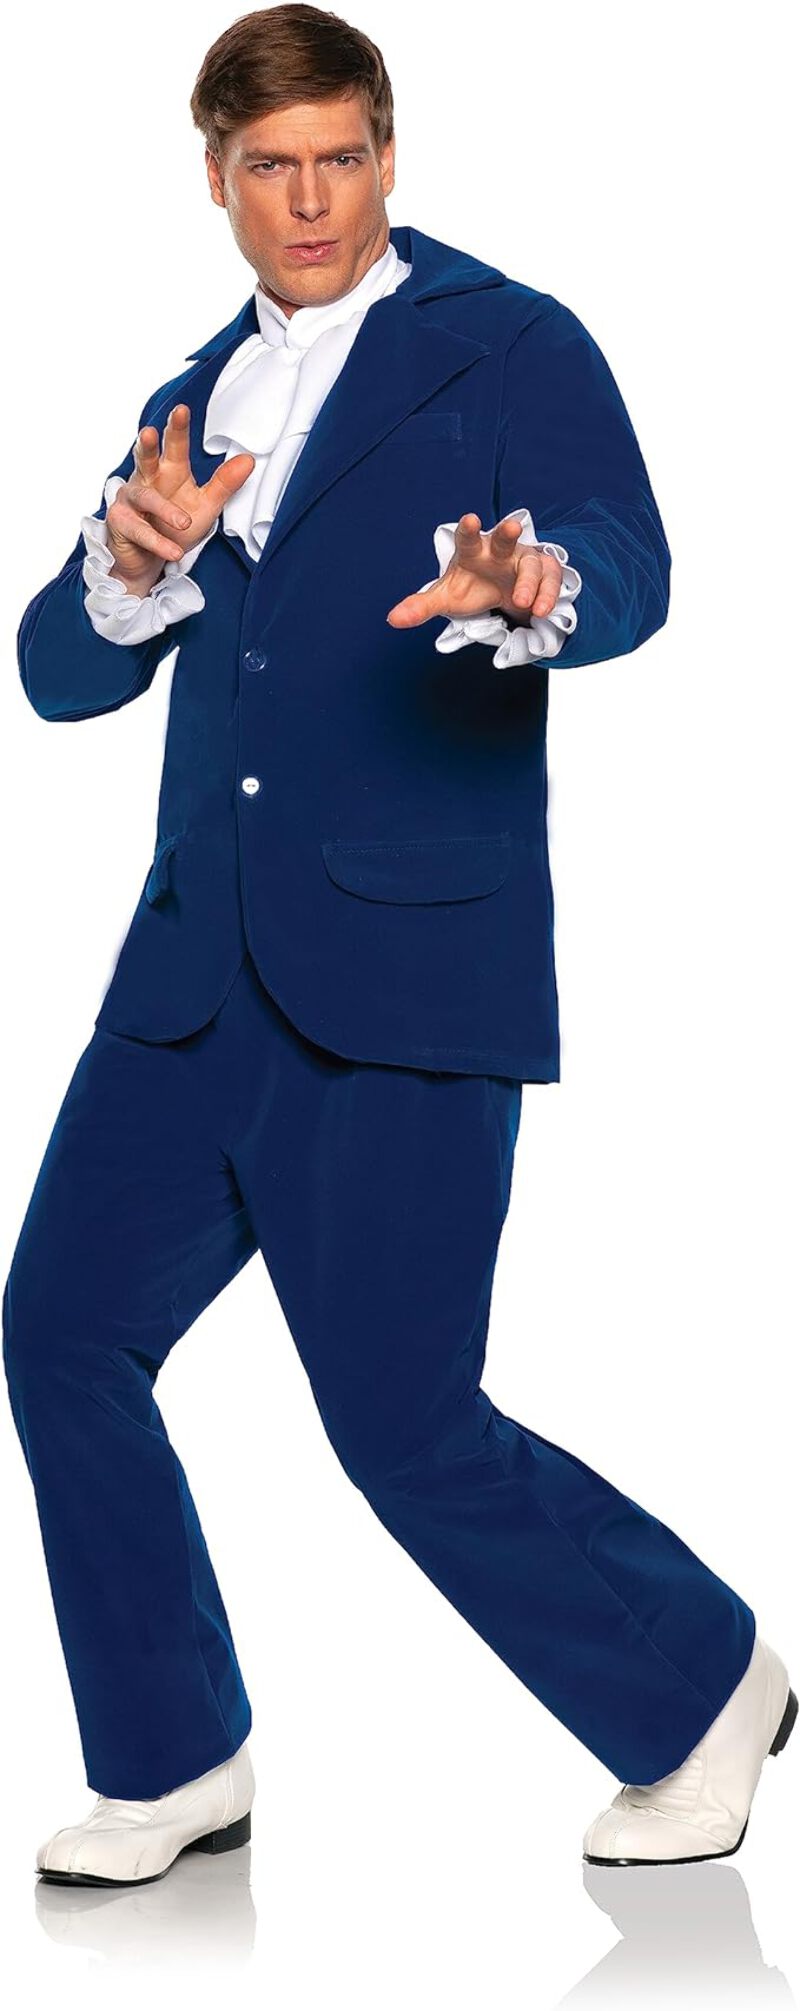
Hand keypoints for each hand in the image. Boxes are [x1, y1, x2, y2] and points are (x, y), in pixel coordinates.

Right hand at [106, 404, 254, 591]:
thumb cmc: (173, 526)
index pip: (174, 446)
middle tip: (150, 430)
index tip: (182, 409)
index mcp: (168, 471)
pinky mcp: (120, 523)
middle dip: (148, 444)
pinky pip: (141, 532)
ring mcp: (130, 500)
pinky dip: (159, 543)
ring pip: (145, 498)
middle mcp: (146, 479)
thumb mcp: (205, 505)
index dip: (177, 428)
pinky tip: (174, 552)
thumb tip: (249, 460)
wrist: (148, 560)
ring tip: (184, 521)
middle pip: (146, 457)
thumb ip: (224, 484)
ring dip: (164, 510)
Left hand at [385, 512, 563, 629]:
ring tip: (522, 604)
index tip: (469, 518)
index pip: (468, 538)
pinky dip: (547, 594)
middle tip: (512, 527)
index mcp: (473, 552)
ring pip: (531, 564)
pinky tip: (540, 611)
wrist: (504, 593)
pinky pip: (550, 580)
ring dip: (529, 582)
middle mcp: (500, 551)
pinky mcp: (545, 572)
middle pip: (505, 539)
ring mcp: (524, 559)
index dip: (468, 529)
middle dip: (508, 532)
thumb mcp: (448, 598)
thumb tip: (392, 619)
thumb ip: (422, 607)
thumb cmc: (473, 587)